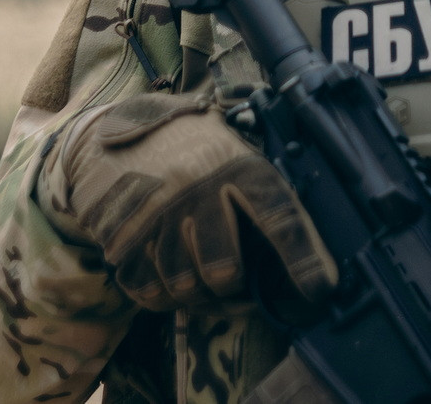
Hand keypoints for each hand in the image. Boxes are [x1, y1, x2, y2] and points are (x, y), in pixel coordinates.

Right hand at [52, 93, 336, 310]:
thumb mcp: (230, 149)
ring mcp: (154, 216)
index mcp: (234, 165)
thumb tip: (302, 251)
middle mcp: (196, 190)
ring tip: (205, 284)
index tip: (320, 289)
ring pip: (184, 287)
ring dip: (199, 297)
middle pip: (223, 270)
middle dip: (233, 287)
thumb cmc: (188, 147)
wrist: (109, 134)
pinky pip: (149, 291)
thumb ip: (262, 190)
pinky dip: (164, 295)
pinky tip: (171, 280)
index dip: (304, 259)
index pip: (279, 217)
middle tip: (239, 286)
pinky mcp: (120, 239)